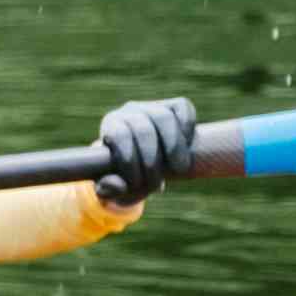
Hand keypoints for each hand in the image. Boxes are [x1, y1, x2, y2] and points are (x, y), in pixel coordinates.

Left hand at [92, 94, 199, 208]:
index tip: (136, 183)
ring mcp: (153, 106)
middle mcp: (130, 111)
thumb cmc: (126, 177)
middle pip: (143, 129)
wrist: (146, 166)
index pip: (119, 136)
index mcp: (111, 127)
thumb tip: (117, 185)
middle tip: (157, 184)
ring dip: (174, 146)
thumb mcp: (113, 189)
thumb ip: (108, 190)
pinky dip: (187, 127)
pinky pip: (183, 108)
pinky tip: (188, 147)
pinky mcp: (174, 105)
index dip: (129, 161)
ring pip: (164, 118)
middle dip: (151, 161)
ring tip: (180, 169)